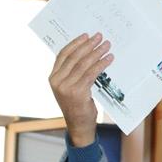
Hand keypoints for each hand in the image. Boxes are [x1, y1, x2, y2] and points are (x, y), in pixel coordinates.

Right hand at [49, 32, 113, 146]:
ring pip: (83, 64)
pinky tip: (109, 59)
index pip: (63, 55)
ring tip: (107, 46)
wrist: (79, 125)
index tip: (86, 36)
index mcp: (53, 77)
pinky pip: (91, 74)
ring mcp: (66, 87)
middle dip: (88, 45)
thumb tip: (87, 52)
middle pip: (74, 57)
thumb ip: (73, 72)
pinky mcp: (78, 92)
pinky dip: (101, 64)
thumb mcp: (70, 87)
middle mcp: (57, 81)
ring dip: (97, 53)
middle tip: (100, 37)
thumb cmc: (77, 105)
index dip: (75, 43)